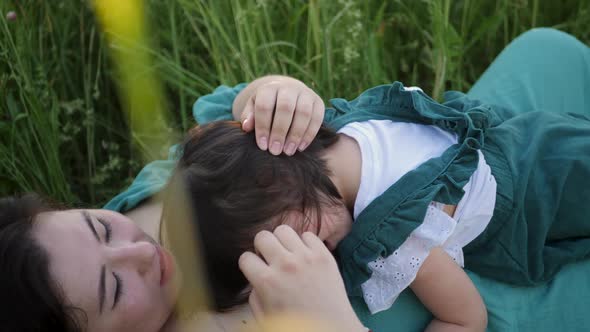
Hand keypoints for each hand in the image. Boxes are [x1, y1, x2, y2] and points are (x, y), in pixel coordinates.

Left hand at [233, 76, 324, 155]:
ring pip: (303, 113)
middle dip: (280, 132)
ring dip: (296, 135)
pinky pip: (317, 118)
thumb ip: (249, 116)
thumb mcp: (254, 108)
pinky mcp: (318, 102)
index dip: (263, 127)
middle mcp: (289, 88)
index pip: (265, 106)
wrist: (287, 93)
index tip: (262, 146)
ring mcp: (306, 93)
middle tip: (275, 151)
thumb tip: (246, 127)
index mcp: (270, 88)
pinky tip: (300, 147)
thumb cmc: (267, 105)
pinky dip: (309, 134)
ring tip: (288, 151)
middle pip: (285, 108)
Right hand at [238, 225, 365, 331]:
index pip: (245, 257)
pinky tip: (305, 256)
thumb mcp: (265, 315)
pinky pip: (308, 235)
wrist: (331, 328)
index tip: (256, 269)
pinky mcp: (324, 255)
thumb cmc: (297, 325)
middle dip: (262, 247)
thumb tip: (255, 277)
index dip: (249, 264)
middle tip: (270, 257)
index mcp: (267, 281)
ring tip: (288, 253)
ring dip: (283, 241)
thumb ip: (255, 293)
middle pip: (263, 236)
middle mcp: (285, 265)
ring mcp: (306, 257)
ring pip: (283, 230)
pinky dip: (305, 243)